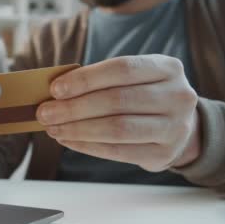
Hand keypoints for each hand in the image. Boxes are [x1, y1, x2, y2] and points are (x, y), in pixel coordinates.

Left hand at [36, 55, 200, 171]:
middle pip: (117, 100)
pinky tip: (68, 140)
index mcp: (167, 68)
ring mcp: (175, 128)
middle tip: (45, 113)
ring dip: (78, 129)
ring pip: (117, 128)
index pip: (122, 69)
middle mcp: (178, 96)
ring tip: (52, 128)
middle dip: (74, 107)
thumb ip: (101, 82)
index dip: (85, 79)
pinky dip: (87, 146)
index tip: (55, 89)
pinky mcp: (164, 154)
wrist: (179, 127)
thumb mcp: (133, 80)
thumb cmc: (143, 97)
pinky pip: (118, 152)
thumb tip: (55, 92)